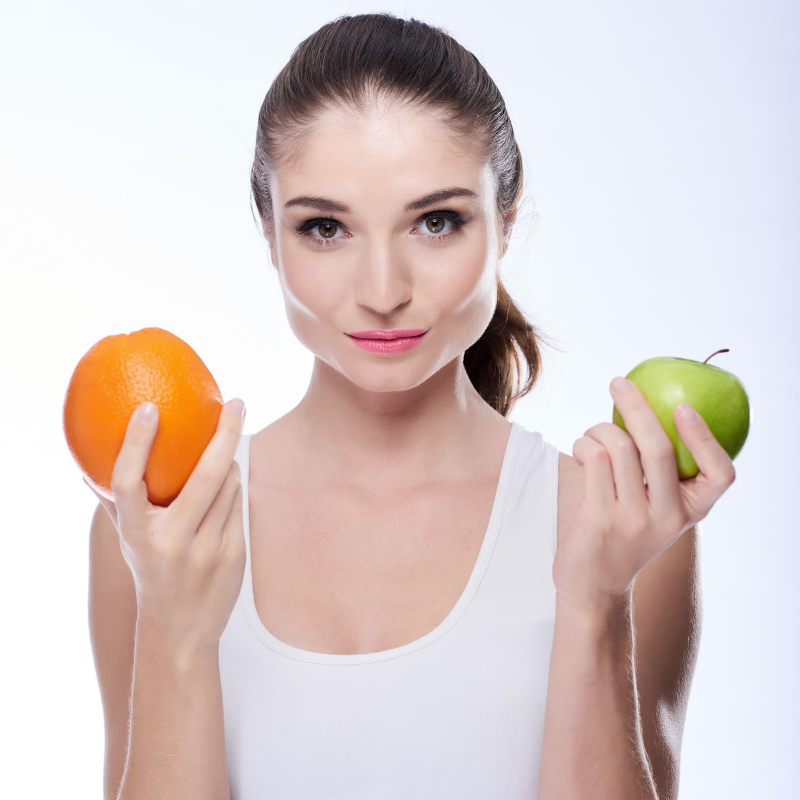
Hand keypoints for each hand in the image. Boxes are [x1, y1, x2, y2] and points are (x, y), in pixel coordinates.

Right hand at [84, 398, 246, 650]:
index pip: (127, 482)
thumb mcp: (127, 541)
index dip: (135, 443)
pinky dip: (233, 492)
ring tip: (220, 462)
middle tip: (237, 403)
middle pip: (204, 475)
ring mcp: (205, 549)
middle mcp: (169, 541)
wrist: (180, 630)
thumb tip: (87, 466)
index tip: (150, 407)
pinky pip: (238, 505)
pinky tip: (226, 493)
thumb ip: (114, 504)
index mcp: (135, 532)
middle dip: (225, 433)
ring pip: (229, 486)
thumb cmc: (150, 572)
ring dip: (228, 466)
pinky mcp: (233, 554)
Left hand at [553, 376, 735, 611]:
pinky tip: (580, 449)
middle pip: (659, 448)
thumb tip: (644, 407)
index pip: (720, 474)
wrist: (594, 585)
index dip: (705, 437)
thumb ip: (658, 472)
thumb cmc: (624, 534)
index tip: (684, 408)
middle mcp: (668, 517)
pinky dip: (584, 444)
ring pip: (619, 448)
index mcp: (691, 512)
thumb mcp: (654, 510)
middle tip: (618, 383)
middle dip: (637, 406)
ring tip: (591, 434)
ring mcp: (634, 519)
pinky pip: (594, 460)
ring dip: (599, 429)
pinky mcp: (600, 519)